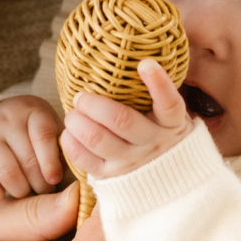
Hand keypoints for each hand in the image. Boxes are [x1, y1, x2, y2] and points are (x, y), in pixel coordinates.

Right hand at [0, 95, 64, 200]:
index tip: (55, 179)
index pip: (42, 135)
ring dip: (21, 190)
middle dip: (40, 183)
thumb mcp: (53, 133)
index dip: (51, 162)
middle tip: (45, 190)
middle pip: (27, 160)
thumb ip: (66, 152)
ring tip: (28, 192)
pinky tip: (4, 194)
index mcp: (33, 110)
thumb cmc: (35, 135)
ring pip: (7, 172)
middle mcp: (6, 119)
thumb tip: (77, 187)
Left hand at [61, 59, 192, 180]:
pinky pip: (85, 160)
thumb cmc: (161, 135)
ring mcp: (132, 162)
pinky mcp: (113, 177)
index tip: (145, 63)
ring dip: (77, 122)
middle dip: (93, 104)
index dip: (158, 83)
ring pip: (98, 139)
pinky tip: (69, 133)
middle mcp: (153, 143)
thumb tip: (135, 60)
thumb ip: (158, 96)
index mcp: (171, 124)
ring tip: (73, 114)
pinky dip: (71, 143)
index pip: (169, 103)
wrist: (170, 180)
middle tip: (81, 97)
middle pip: (120, 120)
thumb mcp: (169, 117)